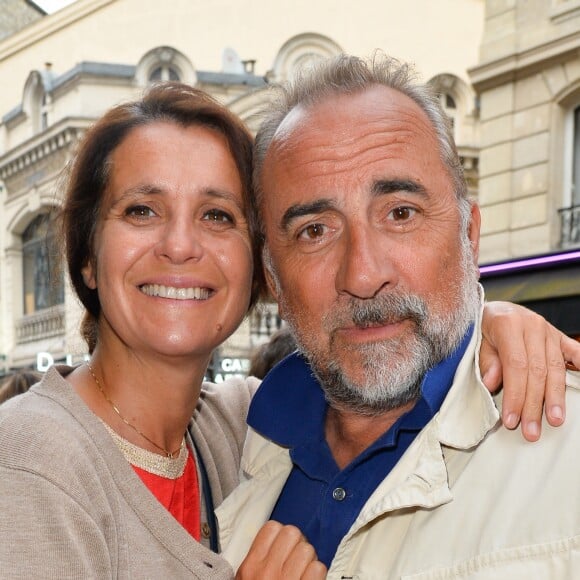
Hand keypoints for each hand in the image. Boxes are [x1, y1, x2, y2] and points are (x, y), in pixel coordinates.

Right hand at [236, 521, 326, 579]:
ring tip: (304, 570)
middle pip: (292, 533)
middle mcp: (267, 572)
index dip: (282, 534)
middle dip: (298, 543)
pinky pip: (318, 568)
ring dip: (310, 559)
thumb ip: (256, 559)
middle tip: (297, 557)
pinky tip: (311, 579)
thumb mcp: (245, 579)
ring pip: (307, 549)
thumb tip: (273, 539)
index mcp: (251, 566)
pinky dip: (317, 573)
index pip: (272, 528)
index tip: (284, 545)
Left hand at [480, 301, 579, 441]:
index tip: (511, 419)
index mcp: (508, 324)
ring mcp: (549, 330)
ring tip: (555, 420)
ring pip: (556, 368)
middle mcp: (532, 325)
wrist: (495, 308)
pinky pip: (575, 353)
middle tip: (531, 430)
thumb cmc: (482, 327)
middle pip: (537, 371)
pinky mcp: (560, 336)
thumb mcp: (476, 340)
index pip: (516, 366)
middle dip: (534, 404)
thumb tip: (492, 384)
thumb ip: (485, 361)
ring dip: (555, 397)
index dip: (515, 395)